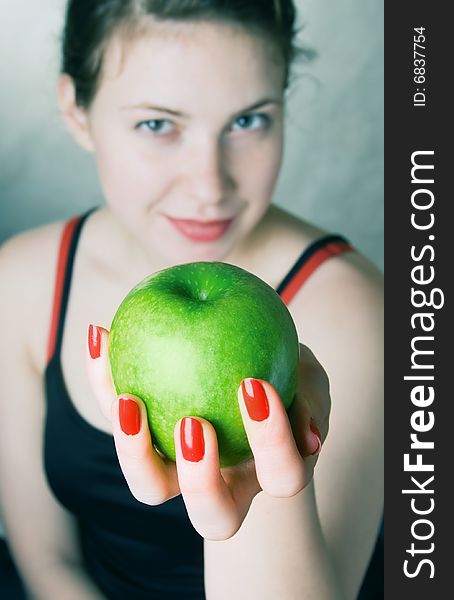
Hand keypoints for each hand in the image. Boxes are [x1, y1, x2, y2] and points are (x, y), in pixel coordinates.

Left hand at [86, 325, 329, 539]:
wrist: (251, 376)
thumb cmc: (287, 384)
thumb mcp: (309, 380)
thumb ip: (310, 399)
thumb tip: (308, 436)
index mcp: (271, 471)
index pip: (281, 474)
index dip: (271, 439)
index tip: (254, 385)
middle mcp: (226, 485)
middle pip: (211, 514)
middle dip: (200, 479)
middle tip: (192, 422)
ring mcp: (181, 471)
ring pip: (151, 488)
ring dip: (134, 450)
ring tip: (127, 399)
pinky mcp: (145, 441)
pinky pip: (123, 421)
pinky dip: (106, 384)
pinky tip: (100, 336)